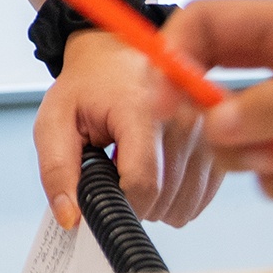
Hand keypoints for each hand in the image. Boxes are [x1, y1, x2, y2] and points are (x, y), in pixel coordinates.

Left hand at [35, 29, 219, 231]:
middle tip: (113, 173)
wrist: (119, 54)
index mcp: (142, 106)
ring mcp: (206, 130)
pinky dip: (176, 198)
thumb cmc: (89, 86)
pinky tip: (156, 174)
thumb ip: (56, 169)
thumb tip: (70, 218)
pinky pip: (201, 197)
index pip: (143, 183)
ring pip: (185, 205)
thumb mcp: (54, 120)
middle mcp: (183, 116)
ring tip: (133, 172)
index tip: (102, 196)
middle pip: (165, 199)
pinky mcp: (218, 142)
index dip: (118, 205)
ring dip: (156, 204)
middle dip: (132, 203)